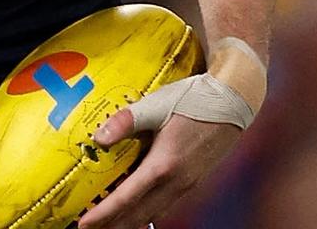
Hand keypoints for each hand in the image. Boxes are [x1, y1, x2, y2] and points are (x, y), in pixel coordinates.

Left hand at [78, 108, 240, 228]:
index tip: (84, 223)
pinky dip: (145, 213)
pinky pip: (164, 205)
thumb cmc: (192, 100)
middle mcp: (176, 182)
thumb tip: (98, 138)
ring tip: (107, 225)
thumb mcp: (156, 104)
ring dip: (128, 223)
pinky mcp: (191, 181)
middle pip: (138, 216)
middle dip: (112, 227)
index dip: (103, 214)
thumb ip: (126, 121)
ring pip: (152, 214)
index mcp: (164, 165)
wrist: (232, 101)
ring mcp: (186, 184)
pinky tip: (135, 210)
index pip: (127, 198)